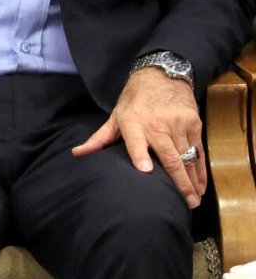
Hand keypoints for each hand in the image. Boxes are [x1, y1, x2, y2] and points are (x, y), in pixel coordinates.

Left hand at [73, 68, 204, 207]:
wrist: (161, 76)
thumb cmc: (134, 101)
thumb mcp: (115, 117)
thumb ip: (99, 138)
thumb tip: (77, 154)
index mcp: (133, 123)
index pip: (136, 141)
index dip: (140, 155)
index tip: (145, 171)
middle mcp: (157, 124)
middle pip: (170, 156)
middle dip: (179, 181)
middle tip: (185, 202)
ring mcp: (178, 124)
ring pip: (187, 157)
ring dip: (192, 180)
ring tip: (194, 200)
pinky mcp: (193, 124)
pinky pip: (199, 151)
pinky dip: (201, 170)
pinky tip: (201, 185)